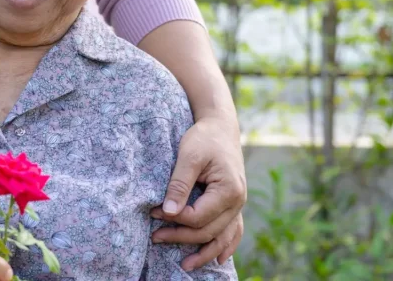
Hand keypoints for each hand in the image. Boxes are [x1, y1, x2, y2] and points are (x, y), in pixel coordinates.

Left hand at [151, 115, 246, 270]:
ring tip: (185, 265)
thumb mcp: (189, 155)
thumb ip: (179, 185)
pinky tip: (217, 259)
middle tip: (155, 237)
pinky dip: (226, 245)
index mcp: (228, 190)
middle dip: (181, 237)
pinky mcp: (234, 204)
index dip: (175, 219)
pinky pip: (233, 230)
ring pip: (222, 237)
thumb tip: (168, 212)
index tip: (153, 213)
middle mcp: (238, 201)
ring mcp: (238, 204)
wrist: (220, 127)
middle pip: (208, 231)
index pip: (199, 217)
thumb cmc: (204, 138)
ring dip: (204, 252)